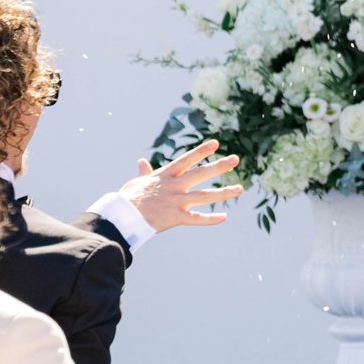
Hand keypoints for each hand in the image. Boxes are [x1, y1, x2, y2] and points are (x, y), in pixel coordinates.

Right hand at [120, 140, 244, 231]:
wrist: (122, 217)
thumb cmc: (128, 200)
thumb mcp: (137, 183)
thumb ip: (145, 173)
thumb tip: (142, 162)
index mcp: (165, 176)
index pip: (186, 160)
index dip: (201, 151)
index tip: (215, 143)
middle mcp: (173, 186)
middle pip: (200, 173)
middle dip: (219, 166)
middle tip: (235, 159)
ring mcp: (176, 201)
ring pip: (205, 196)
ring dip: (224, 192)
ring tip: (240, 189)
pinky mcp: (176, 218)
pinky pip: (197, 219)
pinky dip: (211, 219)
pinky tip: (224, 217)